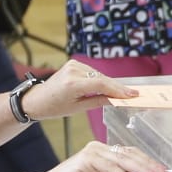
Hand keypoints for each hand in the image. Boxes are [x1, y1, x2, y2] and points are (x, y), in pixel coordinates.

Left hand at [19, 59, 135, 120]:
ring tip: (123, 93)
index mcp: (72, 84)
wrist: (37, 99)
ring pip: (99, 75)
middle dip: (118, 87)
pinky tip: (108, 87)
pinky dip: (101, 79)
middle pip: (102, 78)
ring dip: (110, 84)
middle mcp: (73, 71)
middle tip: (134, 94)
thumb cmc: (55, 107)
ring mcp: (73, 65)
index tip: (132, 94)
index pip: (101, 84)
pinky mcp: (74, 63)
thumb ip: (98, 101)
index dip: (118, 89)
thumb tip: (117, 99)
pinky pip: (93, 72)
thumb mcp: (78, 108)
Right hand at [26, 141, 164, 171]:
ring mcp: (93, 151)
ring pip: (121, 158)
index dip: (147, 163)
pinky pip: (108, 165)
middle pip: (129, 154)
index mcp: (105, 154)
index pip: (130, 155)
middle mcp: (100, 149)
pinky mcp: (85, 158)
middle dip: (148, 165)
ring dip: (139, 169)